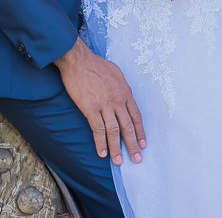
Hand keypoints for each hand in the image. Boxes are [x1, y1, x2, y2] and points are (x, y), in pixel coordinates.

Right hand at [54, 38, 145, 164]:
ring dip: (117, 148)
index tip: (143, 143)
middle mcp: (117, 100)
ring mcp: (104, 105)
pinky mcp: (90, 109)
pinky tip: (102, 153)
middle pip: (128, 126)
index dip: (140, 131)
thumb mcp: (116, 73)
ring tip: (119, 161)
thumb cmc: (96, 64)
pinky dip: (100, 143)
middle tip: (137, 159)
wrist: (78, 60)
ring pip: (114, 131)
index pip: (136, 116)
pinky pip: (97, 129)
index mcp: (125, 92)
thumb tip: (124, 97)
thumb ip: (121, 87)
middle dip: (133, 145)